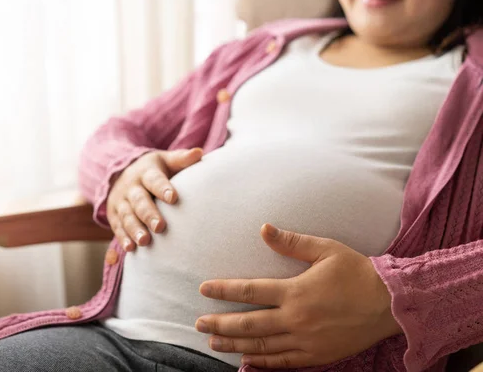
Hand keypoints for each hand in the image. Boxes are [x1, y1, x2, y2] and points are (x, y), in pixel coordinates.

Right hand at [106, 148, 202, 251]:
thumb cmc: (154, 170)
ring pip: (127, 215)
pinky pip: (118, 226)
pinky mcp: (114, 215)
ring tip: (145, 241)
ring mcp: (121, 201)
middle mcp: (131, 187)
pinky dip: (123, 237)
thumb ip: (182, 159)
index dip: (163, 188)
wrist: (122, 173)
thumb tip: (200, 153)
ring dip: (135, 229)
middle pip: (139, 201)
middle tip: (160, 227)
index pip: (154, 180)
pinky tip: (131, 248)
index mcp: (146, 172)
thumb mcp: (166, 160)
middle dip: (149, 214)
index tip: (173, 198)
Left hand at [195, 224, 402, 368]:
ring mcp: (306, 341)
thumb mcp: (325, 250)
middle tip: (199, 323)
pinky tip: (246, 361)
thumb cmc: (357, 272)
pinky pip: (283, 362)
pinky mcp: (317, 355)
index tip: (203, 289)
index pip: (249, 291)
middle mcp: (296, 319)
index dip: (223, 290)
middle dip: (220, 323)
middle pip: (248, 324)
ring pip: (261, 345)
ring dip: (234, 344)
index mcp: (295, 291)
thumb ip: (291, 242)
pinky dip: (262, 362)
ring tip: (213, 342)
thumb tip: (263, 229)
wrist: (390, 303)